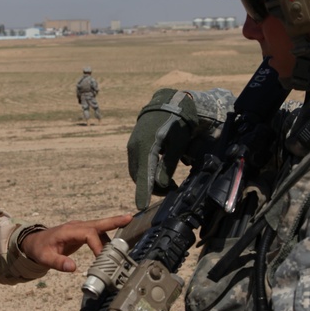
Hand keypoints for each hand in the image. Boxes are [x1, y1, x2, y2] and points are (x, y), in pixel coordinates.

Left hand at [20, 213, 132, 271]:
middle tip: (130, 218)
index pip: (89, 234)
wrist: (35, 242)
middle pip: (98, 223)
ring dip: (114, 229)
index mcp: (68, 231)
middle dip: (114, 221)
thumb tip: (73, 268)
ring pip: (100, 227)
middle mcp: (77, 226)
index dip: (98, 245)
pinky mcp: (82, 233)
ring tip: (128, 236)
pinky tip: (115, 245)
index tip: (102, 258)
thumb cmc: (40, 249)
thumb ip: (58, 263)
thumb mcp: (45, 258)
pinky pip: (97, 233)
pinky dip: (107, 237)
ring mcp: (80, 228)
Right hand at [126, 89, 198, 210]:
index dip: (143, 193)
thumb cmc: (176, 123)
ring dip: (149, 180)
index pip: (143, 176)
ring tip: (168, 182)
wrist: (167, 103)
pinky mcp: (134, 145)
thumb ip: (167, 166)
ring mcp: (132, 146)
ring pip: (137, 171)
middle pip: (139, 176)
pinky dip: (146, 172)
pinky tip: (159, 171)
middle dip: (152, 187)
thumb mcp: (177, 144)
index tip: (141, 207)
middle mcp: (135, 148)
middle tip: (171, 189)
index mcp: (146, 148)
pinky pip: (137, 164)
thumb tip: (161, 184)